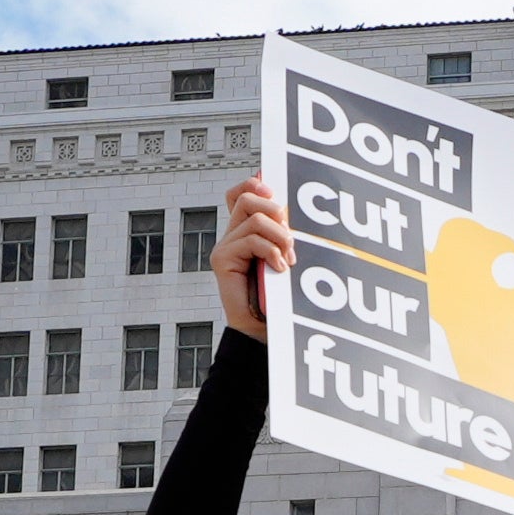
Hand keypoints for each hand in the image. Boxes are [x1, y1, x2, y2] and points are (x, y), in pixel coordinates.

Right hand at [214, 175, 289, 342]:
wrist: (261, 329)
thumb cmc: (277, 296)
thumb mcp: (285, 256)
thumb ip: (283, 234)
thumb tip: (291, 209)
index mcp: (247, 232)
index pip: (241, 194)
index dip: (255, 185)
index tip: (275, 193)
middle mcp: (233, 236)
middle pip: (247, 198)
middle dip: (275, 210)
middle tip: (290, 236)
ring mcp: (225, 247)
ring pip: (253, 218)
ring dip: (279, 235)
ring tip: (288, 257)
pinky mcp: (222, 259)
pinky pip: (250, 239)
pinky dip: (270, 251)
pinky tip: (279, 267)